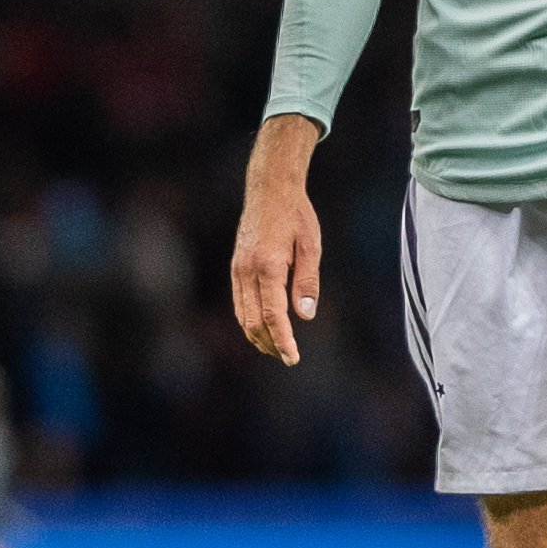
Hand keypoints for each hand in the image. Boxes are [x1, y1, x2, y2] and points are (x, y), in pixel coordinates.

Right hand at [230, 116, 324, 365]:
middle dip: (270, 344)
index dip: (282, 340)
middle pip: (253, 321)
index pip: (272, 315)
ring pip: (242, 315)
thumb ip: (307, 282)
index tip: (293, 357)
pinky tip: (262, 329)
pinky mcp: (236, 267)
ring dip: (258, 336)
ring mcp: (237, 269)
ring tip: (276, 349)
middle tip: (289, 358)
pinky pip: (239, 303)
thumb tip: (305, 315)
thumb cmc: (296, 215)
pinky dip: (249, 321)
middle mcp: (247, 270)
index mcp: (268, 265)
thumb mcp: (311, 246)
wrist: (269, 189)